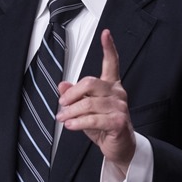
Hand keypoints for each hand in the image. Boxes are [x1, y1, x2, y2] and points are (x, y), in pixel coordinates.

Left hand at [57, 29, 135, 175]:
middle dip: (71, 94)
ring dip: (71, 112)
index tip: (106, 33)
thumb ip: (75, 95)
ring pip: (88, 103)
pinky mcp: (119, 122)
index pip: (112, 63)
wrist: (119, 148)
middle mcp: (117, 93)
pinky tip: (70, 126)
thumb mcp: (85, 109)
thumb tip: (62, 85)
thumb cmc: (103, 127)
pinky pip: (93, 119)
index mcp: (111, 86)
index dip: (109, 47)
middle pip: (90, 83)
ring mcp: (120, 107)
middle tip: (61, 105)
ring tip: (63, 118)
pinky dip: (78, 122)